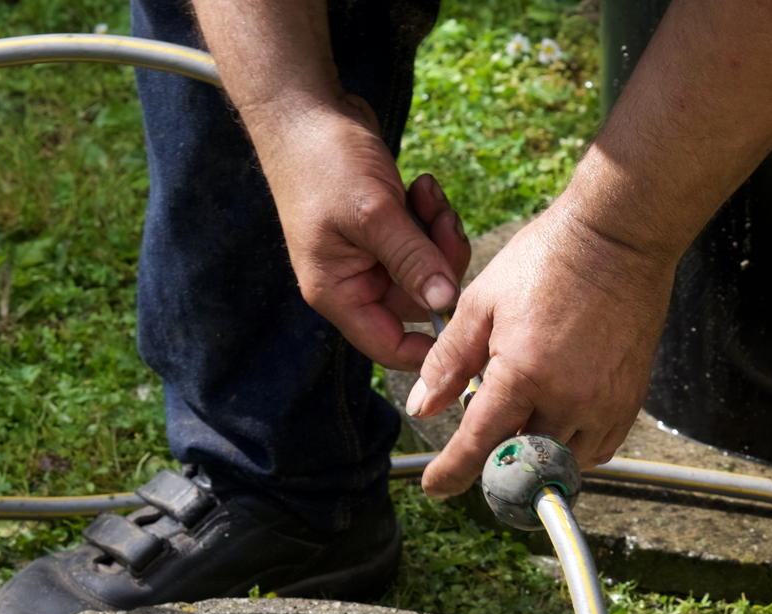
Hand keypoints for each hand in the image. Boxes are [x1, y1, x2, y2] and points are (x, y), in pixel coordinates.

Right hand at [248, 96, 471, 370]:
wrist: (305, 108)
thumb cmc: (325, 160)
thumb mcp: (374, 213)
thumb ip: (412, 260)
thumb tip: (445, 303)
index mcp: (338, 291)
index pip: (389, 346)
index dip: (429, 348)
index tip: (465, 325)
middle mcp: (353, 281)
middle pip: (418, 303)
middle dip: (441, 264)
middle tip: (444, 222)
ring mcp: (370, 255)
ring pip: (426, 269)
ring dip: (438, 234)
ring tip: (429, 193)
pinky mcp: (385, 230)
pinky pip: (423, 241)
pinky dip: (431, 216)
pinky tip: (422, 185)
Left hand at [406, 204, 677, 497]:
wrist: (618, 238)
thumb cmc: (546, 260)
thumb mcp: (481, 303)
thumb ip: (448, 360)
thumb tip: (422, 407)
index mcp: (523, 372)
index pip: (479, 444)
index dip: (451, 473)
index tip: (435, 487)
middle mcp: (568, 398)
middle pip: (522, 462)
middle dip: (496, 461)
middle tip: (482, 442)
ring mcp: (604, 403)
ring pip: (562, 462)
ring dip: (536, 455)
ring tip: (522, 421)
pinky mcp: (630, 400)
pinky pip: (598, 449)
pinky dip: (572, 447)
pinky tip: (557, 421)